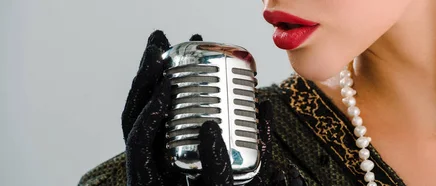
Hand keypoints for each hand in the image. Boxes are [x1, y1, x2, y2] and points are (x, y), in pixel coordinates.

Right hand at [122, 30, 305, 185]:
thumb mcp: (249, 171)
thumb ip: (258, 145)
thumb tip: (267, 109)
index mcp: (182, 154)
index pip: (170, 110)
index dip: (175, 75)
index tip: (188, 46)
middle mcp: (161, 160)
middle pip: (149, 109)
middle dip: (154, 72)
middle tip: (163, 42)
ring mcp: (150, 170)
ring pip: (138, 122)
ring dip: (146, 87)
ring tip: (160, 60)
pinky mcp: (144, 179)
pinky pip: (139, 145)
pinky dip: (149, 117)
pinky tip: (163, 95)